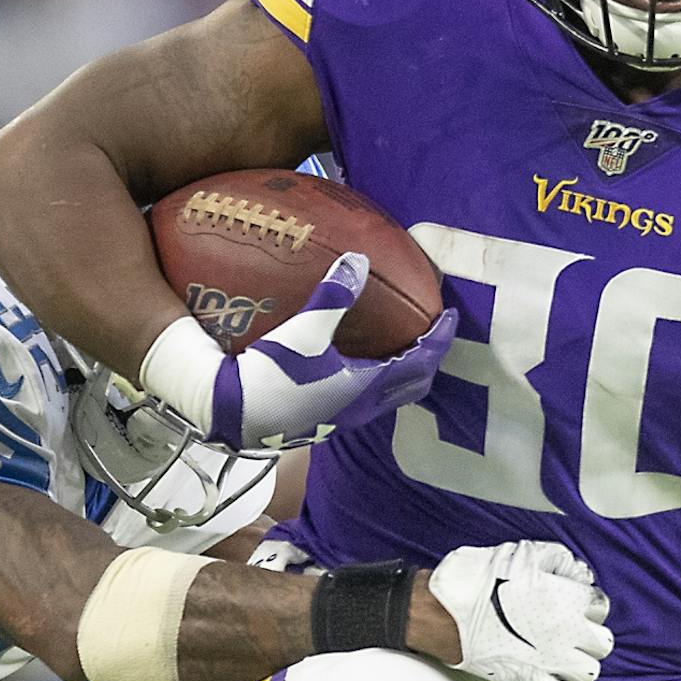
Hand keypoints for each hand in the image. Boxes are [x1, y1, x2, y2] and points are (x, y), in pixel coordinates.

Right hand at [142, 252, 456, 450]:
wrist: (230, 415)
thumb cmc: (269, 375)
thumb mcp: (303, 332)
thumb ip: (332, 296)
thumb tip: (358, 259)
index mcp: (366, 387)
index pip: (420, 361)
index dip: (438, 338)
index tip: (450, 316)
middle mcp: (360, 408)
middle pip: (411, 386)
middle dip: (427, 360)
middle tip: (431, 334)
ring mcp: (340, 419)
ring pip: (388, 397)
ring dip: (401, 374)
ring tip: (399, 348)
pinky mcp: (319, 421)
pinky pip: (363, 400)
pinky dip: (374, 381)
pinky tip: (353, 365)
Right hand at [428, 540, 613, 680]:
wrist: (446, 612)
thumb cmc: (480, 579)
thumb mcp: (522, 553)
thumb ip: (557, 560)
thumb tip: (577, 572)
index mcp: (568, 599)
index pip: (601, 605)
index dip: (587, 602)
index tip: (572, 601)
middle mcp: (567, 633)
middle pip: (602, 642)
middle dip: (590, 635)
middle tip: (571, 630)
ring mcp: (551, 661)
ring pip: (589, 672)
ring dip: (579, 663)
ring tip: (562, 654)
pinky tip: (549, 676)